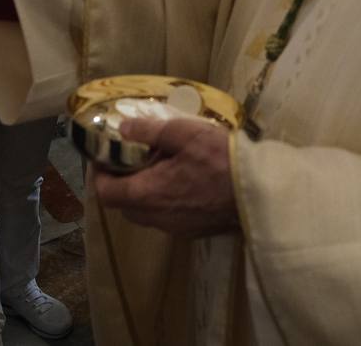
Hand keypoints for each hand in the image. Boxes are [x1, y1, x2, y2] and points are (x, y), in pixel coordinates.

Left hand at [91, 117, 239, 237]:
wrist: (261, 194)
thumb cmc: (221, 161)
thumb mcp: (185, 133)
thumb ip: (150, 131)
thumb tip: (123, 129)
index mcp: (147, 194)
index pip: (105, 193)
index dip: (99, 174)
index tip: (107, 155)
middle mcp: (157, 217)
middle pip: (124, 205)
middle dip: (123, 181)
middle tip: (136, 157)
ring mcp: (176, 228)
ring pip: (147, 213)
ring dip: (146, 192)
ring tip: (163, 166)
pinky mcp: (195, 231)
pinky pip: (168, 217)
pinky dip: (166, 201)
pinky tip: (186, 181)